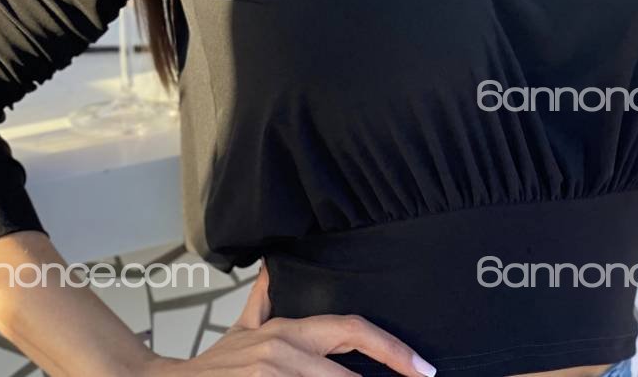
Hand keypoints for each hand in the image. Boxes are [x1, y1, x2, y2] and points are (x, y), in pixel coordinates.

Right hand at [138, 260, 434, 376]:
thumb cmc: (214, 368)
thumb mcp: (242, 328)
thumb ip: (263, 299)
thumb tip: (271, 271)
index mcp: (288, 331)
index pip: (352, 330)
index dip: (393, 348)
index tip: (423, 368)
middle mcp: (282, 352)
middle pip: (347, 373)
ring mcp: (269, 376)